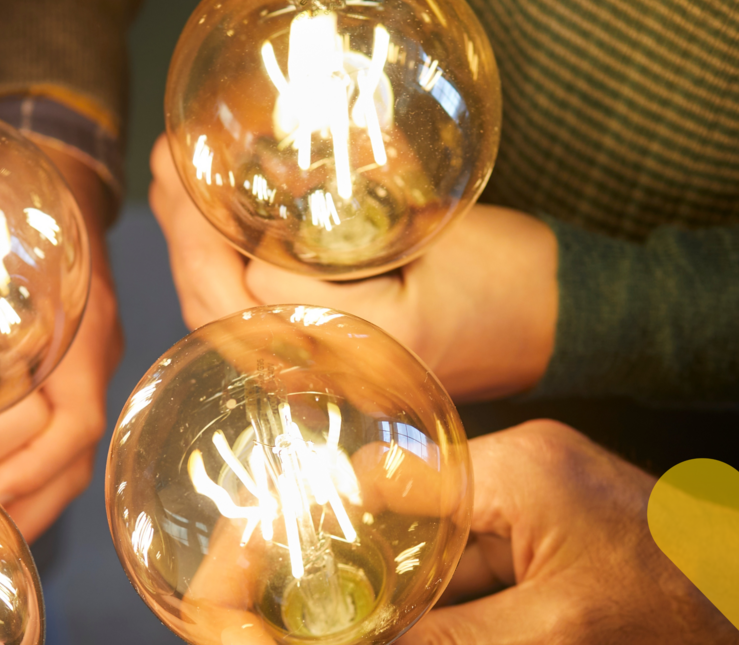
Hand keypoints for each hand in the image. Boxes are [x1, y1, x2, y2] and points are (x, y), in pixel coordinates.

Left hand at [0, 141, 125, 535]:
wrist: (59, 167)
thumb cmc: (7, 201)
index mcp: (79, 328)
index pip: (73, 422)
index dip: (29, 469)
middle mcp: (96, 353)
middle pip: (77, 456)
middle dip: (25, 504)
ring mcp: (94, 362)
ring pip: (76, 456)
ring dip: (28, 499)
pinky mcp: (81, 369)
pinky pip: (66, 440)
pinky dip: (32, 475)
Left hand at [149, 134, 557, 401]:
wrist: (572, 324)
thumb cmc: (516, 274)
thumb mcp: (434, 229)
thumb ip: (348, 225)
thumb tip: (261, 188)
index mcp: (368, 347)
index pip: (251, 294)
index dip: (203, 229)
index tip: (180, 166)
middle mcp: (344, 379)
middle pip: (224, 320)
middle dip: (182, 239)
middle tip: (166, 166)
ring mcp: (340, 384)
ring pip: (234, 333)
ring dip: (197, 261)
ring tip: (179, 193)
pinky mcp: (342, 373)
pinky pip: (263, 336)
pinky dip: (228, 286)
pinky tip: (218, 239)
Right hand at [353, 420, 738, 644]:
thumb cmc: (673, 611)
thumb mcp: (552, 639)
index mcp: (515, 469)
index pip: (389, 478)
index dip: (335, 524)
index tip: (294, 573)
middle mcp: (521, 457)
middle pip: (410, 503)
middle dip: (366, 560)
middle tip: (315, 617)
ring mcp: (539, 482)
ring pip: (444, 527)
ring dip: (409, 578)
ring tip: (355, 631)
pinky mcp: (555, 511)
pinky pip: (482, 539)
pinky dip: (453, 581)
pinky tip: (420, 627)